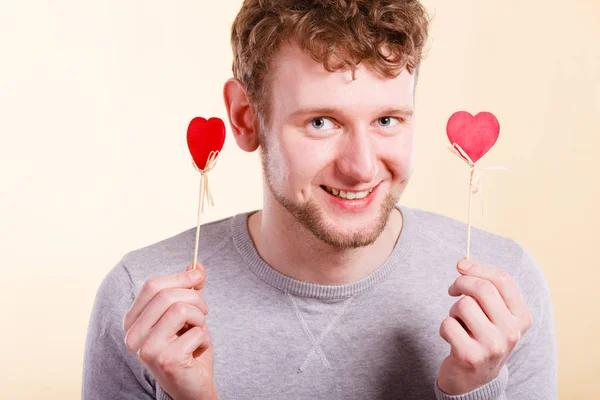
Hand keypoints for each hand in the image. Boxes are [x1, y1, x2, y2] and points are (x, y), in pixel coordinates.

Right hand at [123, 263, 216, 399]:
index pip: (152, 285)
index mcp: (133, 321)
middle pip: (166, 294)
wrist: (193, 388)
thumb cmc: (188, 350)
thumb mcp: (188, 315)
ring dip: (200, 318)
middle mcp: (133, 336)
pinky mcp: (166, 360)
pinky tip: (197, 351)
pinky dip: (204, 338)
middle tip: (204, 312)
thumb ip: (189, 290)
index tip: (199, 276)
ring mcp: (147, 349)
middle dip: (194, 298)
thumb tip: (197, 265)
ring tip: (199, 331)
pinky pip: (195, 331)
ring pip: (180, 309)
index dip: (180, 277)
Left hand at [437, 258, 531, 394]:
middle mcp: (511, 332)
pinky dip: (445, 327)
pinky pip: (448, 324)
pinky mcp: (470, 356)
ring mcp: (492, 346)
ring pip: (463, 305)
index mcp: (521, 318)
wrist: (475, 379)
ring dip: (453, 310)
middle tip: (453, 290)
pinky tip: (452, 338)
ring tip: (459, 323)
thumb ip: (485, 286)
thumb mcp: (494, 313)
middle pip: (482, 288)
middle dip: (461, 283)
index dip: (478, 268)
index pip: (503, 280)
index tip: (461, 266)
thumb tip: (463, 262)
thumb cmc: (482, 337)